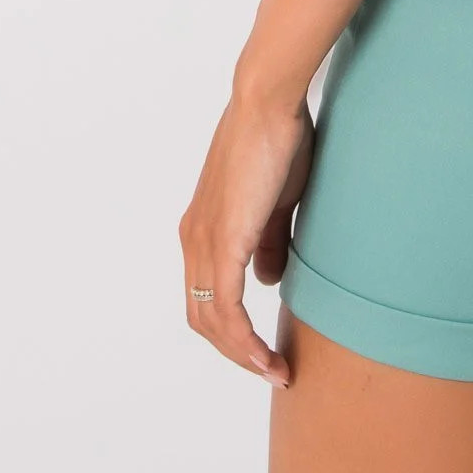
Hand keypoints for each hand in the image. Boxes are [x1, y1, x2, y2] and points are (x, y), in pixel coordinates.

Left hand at [179, 86, 314, 388]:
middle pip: (203, 318)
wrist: (267, 102)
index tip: (264, 348)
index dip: (232, 329)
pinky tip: (265, 354)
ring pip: (212, 320)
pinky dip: (243, 339)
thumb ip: (270, 241)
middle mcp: (194, 239)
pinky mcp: (223, 241)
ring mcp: (204, 241)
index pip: (208, 296)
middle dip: (236, 352)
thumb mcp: (276, 200)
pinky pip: (226, 307)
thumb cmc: (277, 139)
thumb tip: (267, 280)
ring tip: (275, 370)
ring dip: (242, 354)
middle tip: (272, 368)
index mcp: (203, 228)